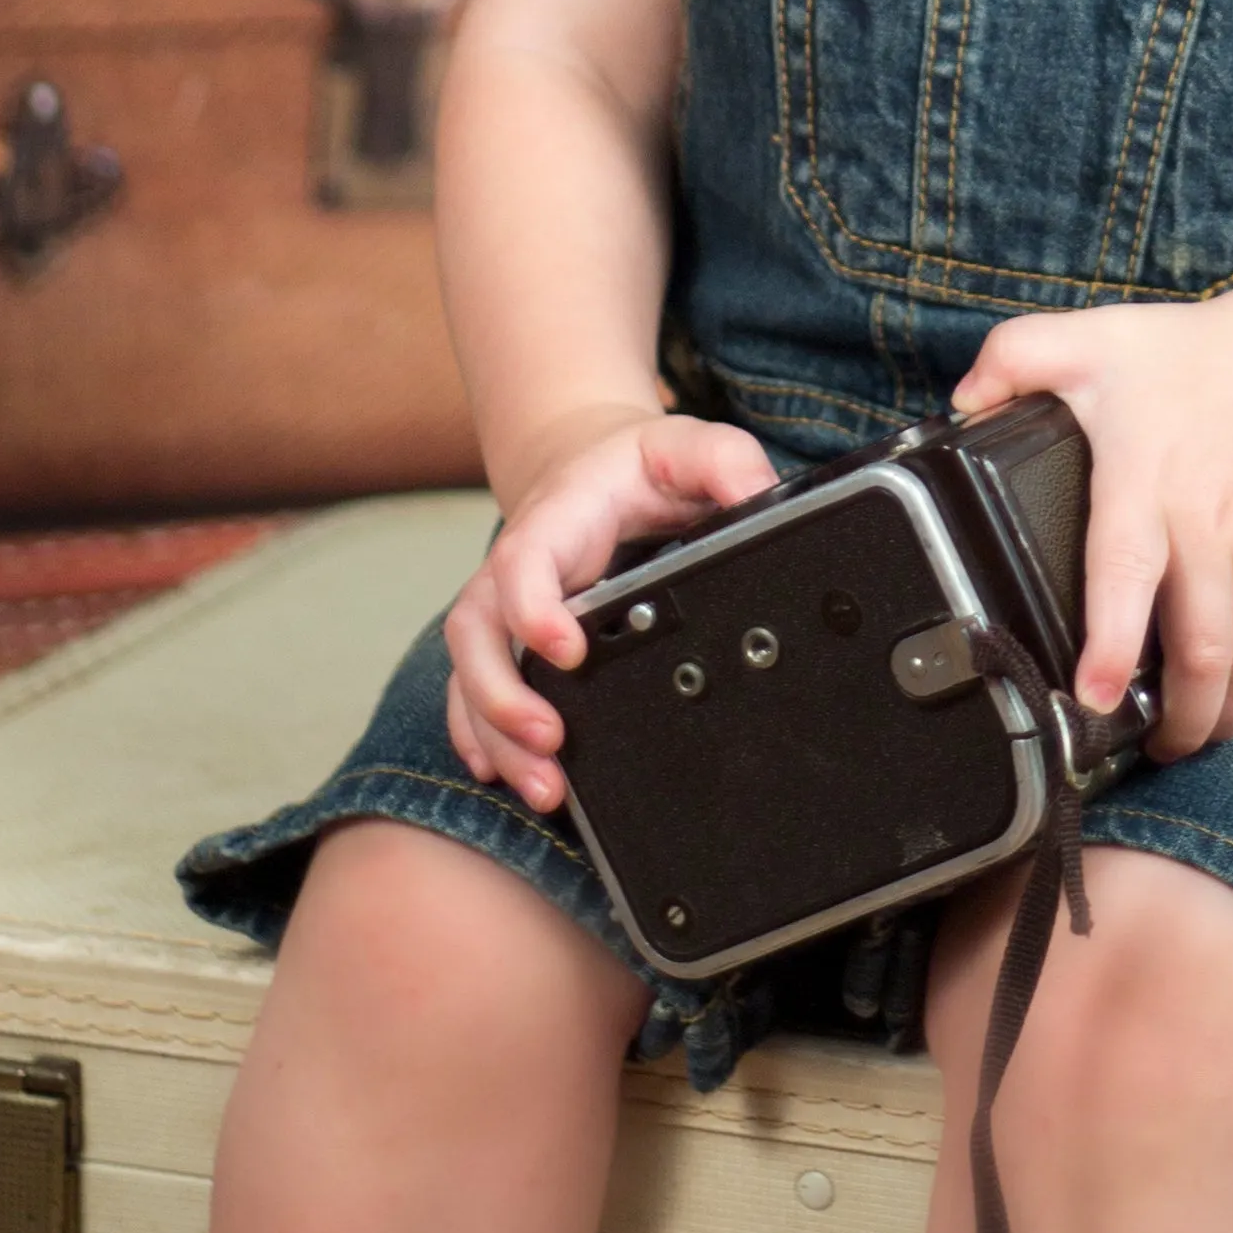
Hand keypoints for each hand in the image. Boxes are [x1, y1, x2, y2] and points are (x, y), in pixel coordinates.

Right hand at [443, 411, 779, 816]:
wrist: (596, 466)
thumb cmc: (640, 466)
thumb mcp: (690, 444)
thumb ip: (727, 462)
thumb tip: (762, 499)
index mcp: (561, 518)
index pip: (525, 560)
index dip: (534, 607)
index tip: (570, 651)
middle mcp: (519, 566)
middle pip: (478, 630)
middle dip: (501, 694)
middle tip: (550, 740)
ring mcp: (506, 606)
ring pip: (469, 673)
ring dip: (497, 733)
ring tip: (545, 788)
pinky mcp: (509, 638)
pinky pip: (470, 691)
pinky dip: (478, 734)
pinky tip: (501, 772)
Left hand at [955, 286, 1232, 758]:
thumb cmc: (1187, 356)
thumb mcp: (1087, 340)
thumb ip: (1011, 362)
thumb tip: (956, 408)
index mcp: (1144, 479)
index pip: (1125, 573)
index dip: (1111, 645)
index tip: (1095, 698)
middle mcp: (1213, 518)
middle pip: (1201, 646)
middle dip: (1179, 720)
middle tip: (1157, 748)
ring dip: (1224, 708)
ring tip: (1199, 728)